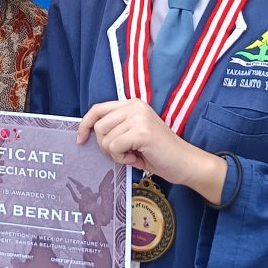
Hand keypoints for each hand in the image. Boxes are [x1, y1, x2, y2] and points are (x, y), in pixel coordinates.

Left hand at [77, 99, 225, 200]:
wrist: (185, 163)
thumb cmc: (159, 153)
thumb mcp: (133, 135)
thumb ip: (116, 129)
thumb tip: (87, 134)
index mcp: (132, 104)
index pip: (98, 109)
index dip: (85, 124)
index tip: (81, 139)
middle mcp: (135, 106)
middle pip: (98, 126)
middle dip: (104, 146)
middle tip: (122, 154)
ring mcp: (139, 118)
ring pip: (105, 139)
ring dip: (115, 154)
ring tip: (133, 155)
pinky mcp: (141, 132)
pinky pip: (115, 148)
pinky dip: (122, 159)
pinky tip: (137, 158)